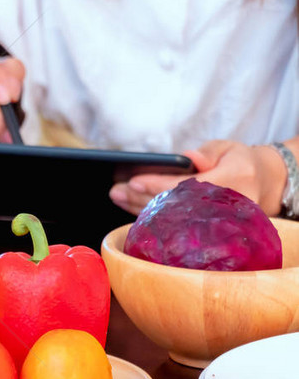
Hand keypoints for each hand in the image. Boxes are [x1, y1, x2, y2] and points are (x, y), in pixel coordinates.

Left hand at [109, 140, 287, 215]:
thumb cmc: (241, 162)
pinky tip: (130, 207)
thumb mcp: (228, 148)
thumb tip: (189, 157)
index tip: (134, 181)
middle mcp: (223, 206)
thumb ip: (208, 152)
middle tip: (116, 190)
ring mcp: (214, 223)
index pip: (187, 185)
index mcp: (232, 181)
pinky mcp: (206, 231)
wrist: (263, 186)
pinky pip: (174, 225)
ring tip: (117, 196)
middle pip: (174, 205)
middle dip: (142, 197)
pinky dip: (150, 216)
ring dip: (139, 207)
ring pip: (171, 218)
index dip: (158, 185)